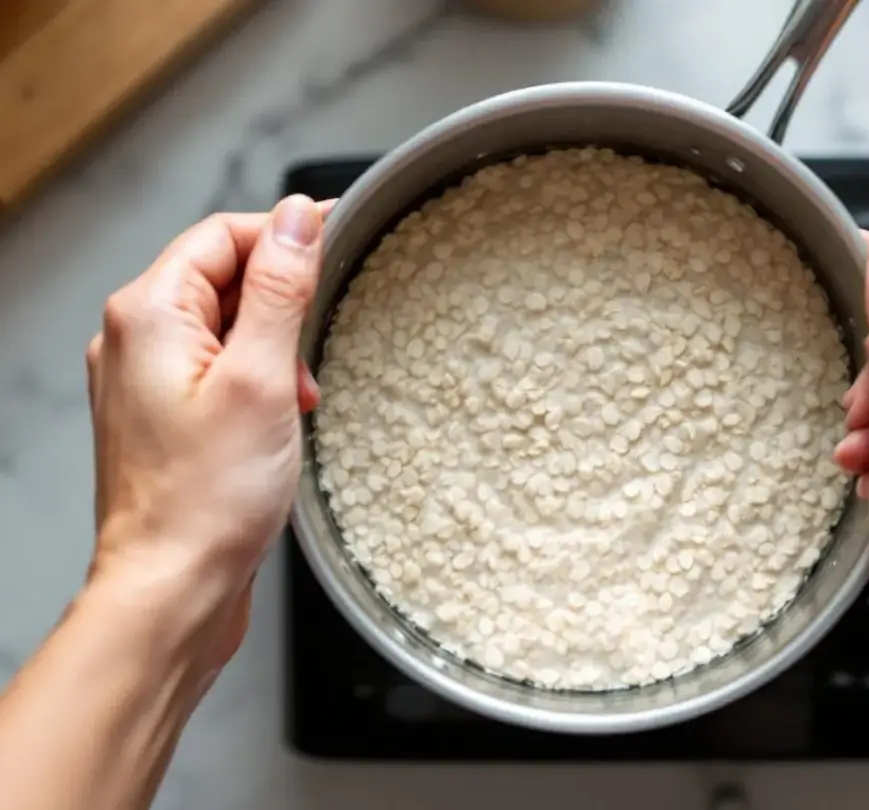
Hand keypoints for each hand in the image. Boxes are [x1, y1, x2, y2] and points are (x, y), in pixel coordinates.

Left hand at [86, 195, 327, 672]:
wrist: (172, 588)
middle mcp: (134, 340)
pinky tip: (278, 418)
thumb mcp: (261, 380)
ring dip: (272, 347)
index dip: (285, 232)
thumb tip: (295, 218)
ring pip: (223, 325)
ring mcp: (143, 380)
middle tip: (315, 349)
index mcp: (148, 315)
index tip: (337, 235)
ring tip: (296, 399)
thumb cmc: (207, 500)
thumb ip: (279, 289)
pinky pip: (216, 368)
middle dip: (280, 305)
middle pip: (221, 278)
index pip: (223, 234)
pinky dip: (256, 380)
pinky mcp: (161, 415)